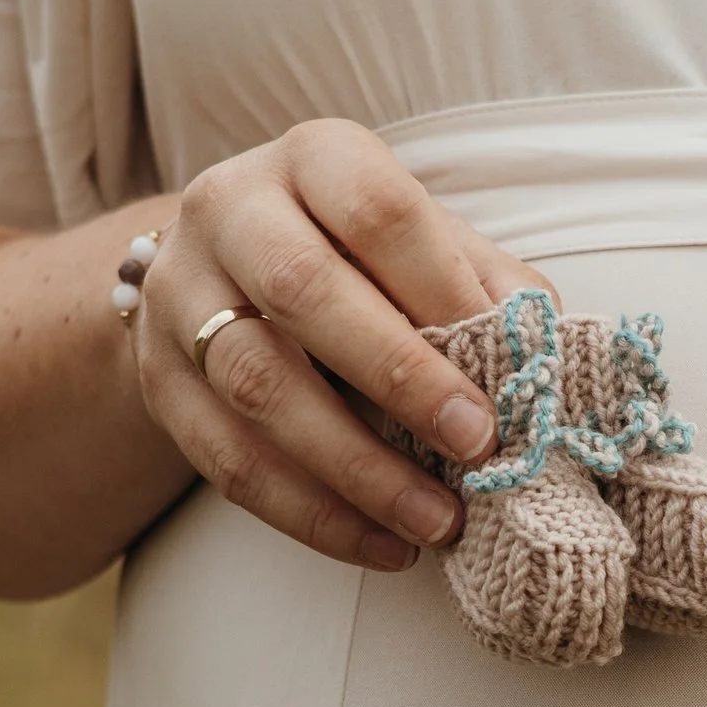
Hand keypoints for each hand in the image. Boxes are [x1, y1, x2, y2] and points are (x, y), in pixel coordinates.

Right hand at [132, 118, 555, 572]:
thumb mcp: (429, 251)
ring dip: (357, 468)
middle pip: (302, 289)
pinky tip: (380, 546)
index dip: (443, 291)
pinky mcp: (159, 382)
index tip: (503, 369)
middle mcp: (229, 210)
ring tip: (438, 522)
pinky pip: (228, 460)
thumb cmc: (362, 266)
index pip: (377, 211)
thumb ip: (491, 290)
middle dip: (400, 378)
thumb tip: (547, 362)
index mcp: (313, 161)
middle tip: (477, 447)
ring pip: (256, 384)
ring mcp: (178, 296)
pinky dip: (312, 515)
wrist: (230, 279)